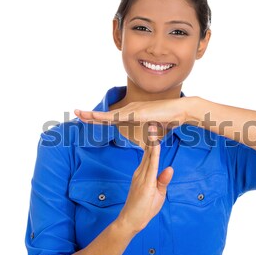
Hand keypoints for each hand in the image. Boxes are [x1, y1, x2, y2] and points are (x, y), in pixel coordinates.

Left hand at [74, 97, 192, 128]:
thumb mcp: (153, 132)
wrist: (179, 111)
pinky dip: (103, 116)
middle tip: (76, 112)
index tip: (86, 119)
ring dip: (92, 114)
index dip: (98, 119)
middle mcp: (129, 110)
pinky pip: (116, 116)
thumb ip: (147, 137)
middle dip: (90, 114)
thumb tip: (146, 144)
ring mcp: (132, 110)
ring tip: (79, 113)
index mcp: (132, 115)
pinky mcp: (135, 112)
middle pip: (105, 115)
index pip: (111, 118)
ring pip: (107, 114)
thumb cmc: (169, 120)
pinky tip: (94, 117)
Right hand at [116, 124, 173, 233]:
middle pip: (148, 150)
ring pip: (148, 155)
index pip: (149, 154)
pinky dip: (153, 154)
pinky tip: (155, 144)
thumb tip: (170, 168)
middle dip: (151, 135)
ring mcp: (141, 176)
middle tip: (154, 118)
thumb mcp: (158, 193)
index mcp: (143, 173)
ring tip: (153, 125)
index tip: (156, 128)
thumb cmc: (143, 209)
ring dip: (152, 140)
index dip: (153, 141)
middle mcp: (140, 172)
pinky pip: (150, 166)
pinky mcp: (144, 183)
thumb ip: (163, 180)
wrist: (131, 221)